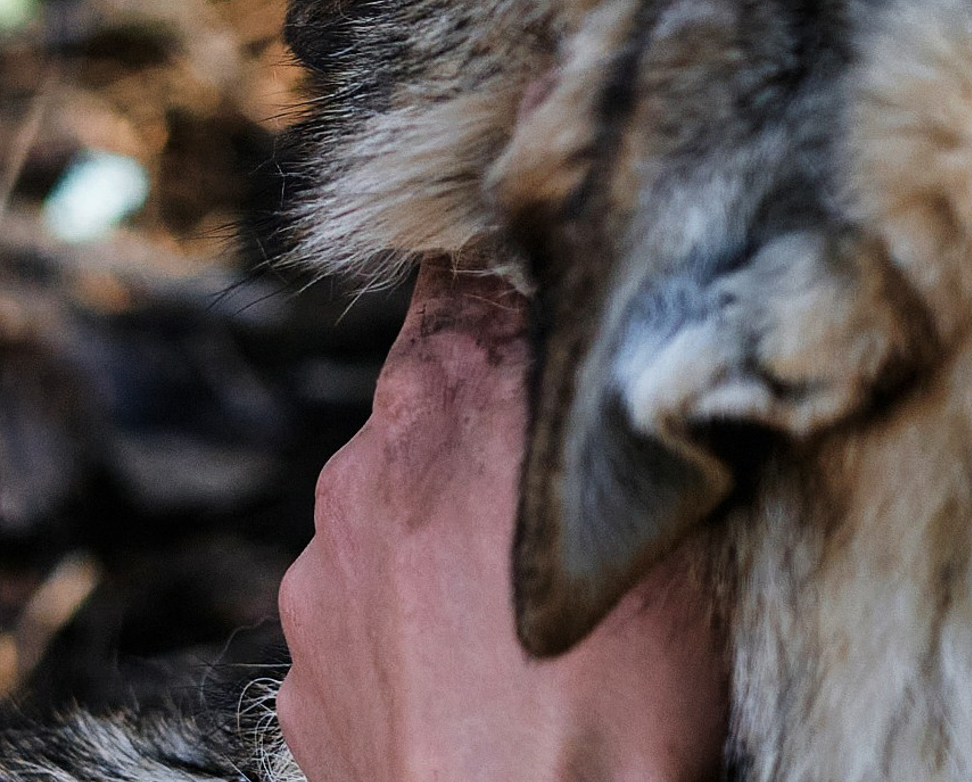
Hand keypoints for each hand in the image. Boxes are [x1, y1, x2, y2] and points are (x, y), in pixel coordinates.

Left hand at [277, 261, 728, 781]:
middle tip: (571, 484)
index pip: (460, 282)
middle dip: (491, 426)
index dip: (514, 294)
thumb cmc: (626, 688)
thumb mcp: (668, 507)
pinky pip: (365, 613)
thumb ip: (628, 398)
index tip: (561, 322)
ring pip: (392, 513)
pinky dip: (415, 622)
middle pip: (427, 401)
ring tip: (530, 599)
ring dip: (449, 528)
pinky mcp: (303, 683)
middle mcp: (361, 475)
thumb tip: (649, 336)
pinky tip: (483, 667)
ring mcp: (319, 587)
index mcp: (447, 401)